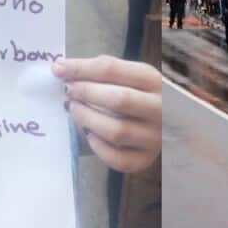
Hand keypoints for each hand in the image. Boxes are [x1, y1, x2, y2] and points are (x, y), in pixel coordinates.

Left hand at [54, 56, 160, 173]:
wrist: (168, 121)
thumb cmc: (140, 93)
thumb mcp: (129, 75)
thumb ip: (100, 70)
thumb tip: (61, 68)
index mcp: (154, 80)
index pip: (113, 70)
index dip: (81, 69)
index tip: (58, 69)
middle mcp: (160, 108)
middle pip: (119, 100)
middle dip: (86, 94)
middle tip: (68, 92)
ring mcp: (155, 137)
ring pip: (117, 131)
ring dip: (88, 119)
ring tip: (74, 109)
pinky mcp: (147, 159)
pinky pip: (119, 159)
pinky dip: (99, 148)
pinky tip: (89, 135)